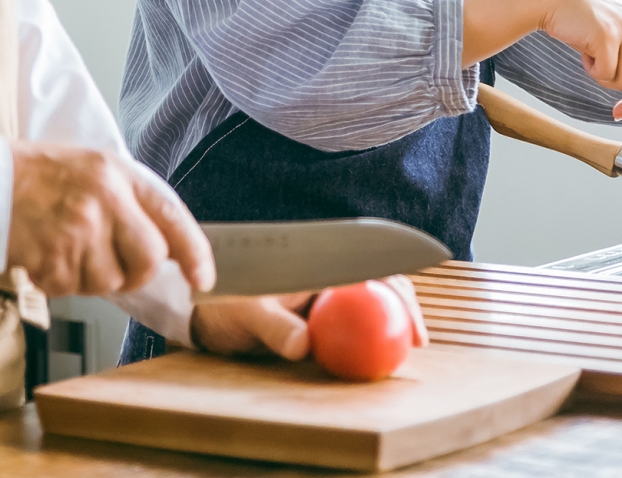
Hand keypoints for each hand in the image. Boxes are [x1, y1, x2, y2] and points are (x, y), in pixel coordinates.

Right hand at [6, 143, 214, 296]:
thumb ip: (132, 200)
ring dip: (92, 277)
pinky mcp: (52, 260)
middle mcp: (104, 201)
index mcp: (118, 174)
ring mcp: (77, 232)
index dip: (194, 253)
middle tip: (111, 261)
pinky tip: (48, 254)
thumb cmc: (40, 176)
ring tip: (67, 246)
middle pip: (147, 260)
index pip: (172, 216)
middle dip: (135, 271)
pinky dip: (63, 282)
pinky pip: (74, 290)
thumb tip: (165, 244)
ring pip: (109, 282)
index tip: (202, 278)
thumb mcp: (95, 168)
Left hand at [188, 276, 429, 357]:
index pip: (367, 266)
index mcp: (314, 263)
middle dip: (403, 306)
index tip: (409, 309)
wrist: (203, 314)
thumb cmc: (223, 305)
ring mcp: (322, 300)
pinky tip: (379, 358)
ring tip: (409, 348)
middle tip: (419, 338)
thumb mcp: (248, 314)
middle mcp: (323, 279)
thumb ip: (275, 326)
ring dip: (390, 323)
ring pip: (368, 306)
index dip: (394, 285)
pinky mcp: (316, 322)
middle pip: (377, 285)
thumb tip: (303, 344)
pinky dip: (369, 341)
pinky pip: (351, 329)